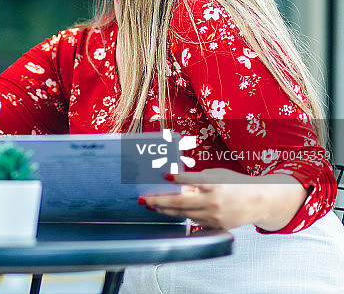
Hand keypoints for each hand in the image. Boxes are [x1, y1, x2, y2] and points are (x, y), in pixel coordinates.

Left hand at [139, 168, 302, 230]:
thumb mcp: (217, 174)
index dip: (175, 179)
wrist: (259, 201)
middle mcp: (213, 201)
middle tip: (143, 199)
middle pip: (179, 203)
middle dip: (158, 201)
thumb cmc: (236, 183)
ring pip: (183, 215)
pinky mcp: (215, 226)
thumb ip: (197, 178)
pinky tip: (169, 213)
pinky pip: (193, 222)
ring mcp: (214, 216)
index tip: (163, 177)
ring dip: (165, 210)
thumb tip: (175, 180)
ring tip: (151, 206)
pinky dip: (181, 216)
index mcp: (214, 184)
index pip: (190, 181)